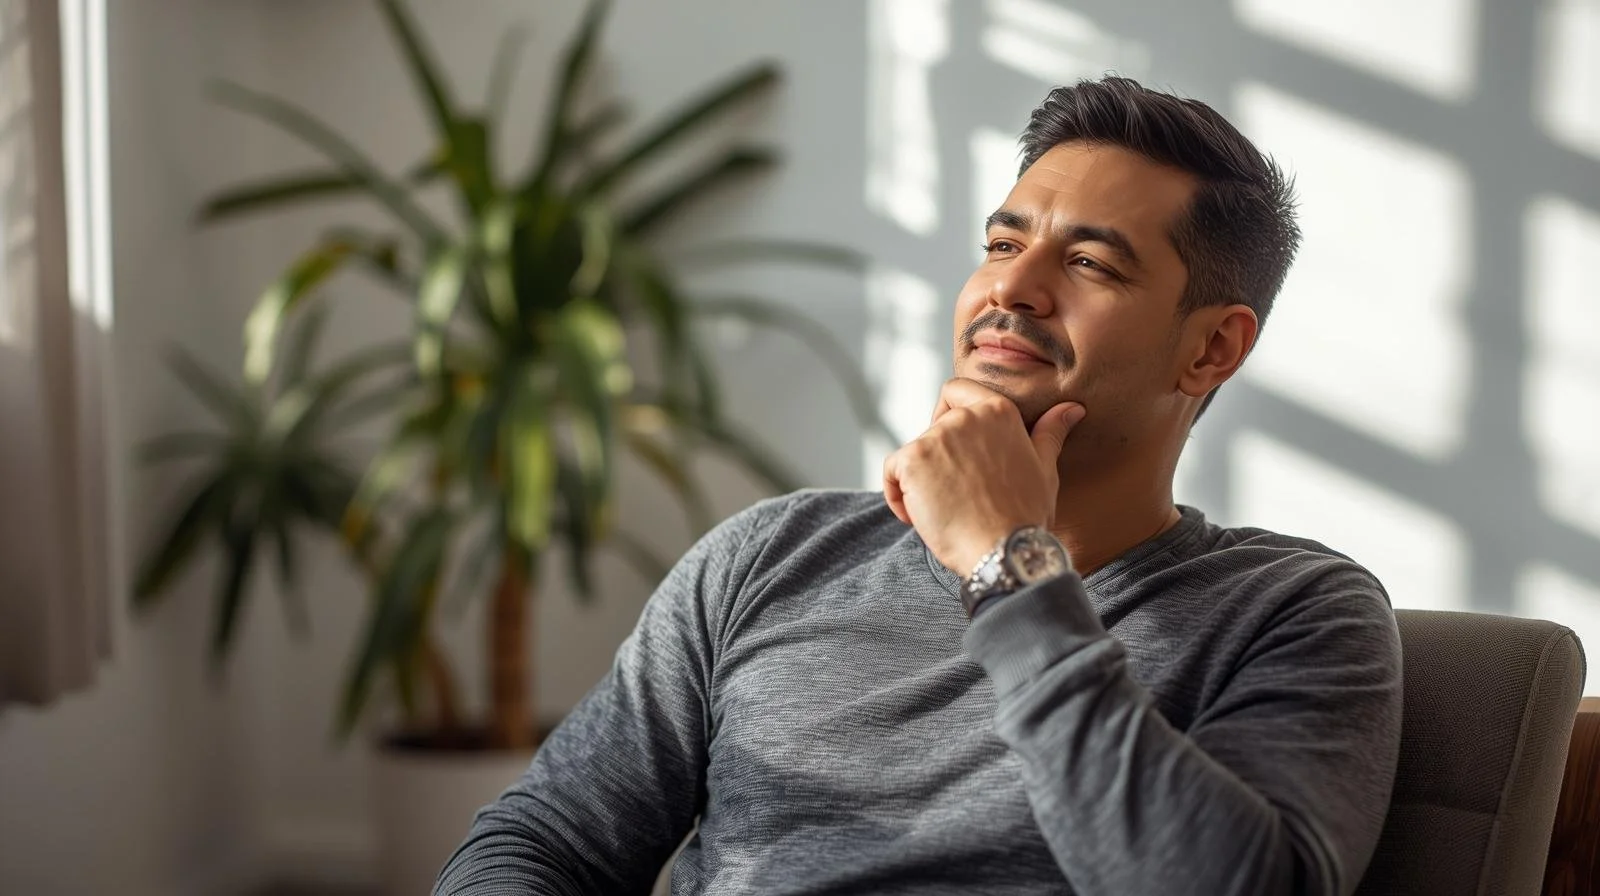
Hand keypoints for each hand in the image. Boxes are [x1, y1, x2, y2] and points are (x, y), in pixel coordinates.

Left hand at [883, 378, 1085, 575]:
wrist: (1003, 551)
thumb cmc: (1026, 517)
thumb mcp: (1044, 470)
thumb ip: (1050, 433)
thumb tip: (1072, 408)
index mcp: (999, 411)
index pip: (956, 390)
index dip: (946, 414)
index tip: (954, 449)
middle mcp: (966, 417)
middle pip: (932, 429)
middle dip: (937, 461)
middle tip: (959, 497)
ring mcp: (936, 437)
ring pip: (913, 455)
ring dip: (921, 483)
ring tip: (946, 513)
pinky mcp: (912, 459)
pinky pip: (891, 473)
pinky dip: (898, 497)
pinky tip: (919, 519)